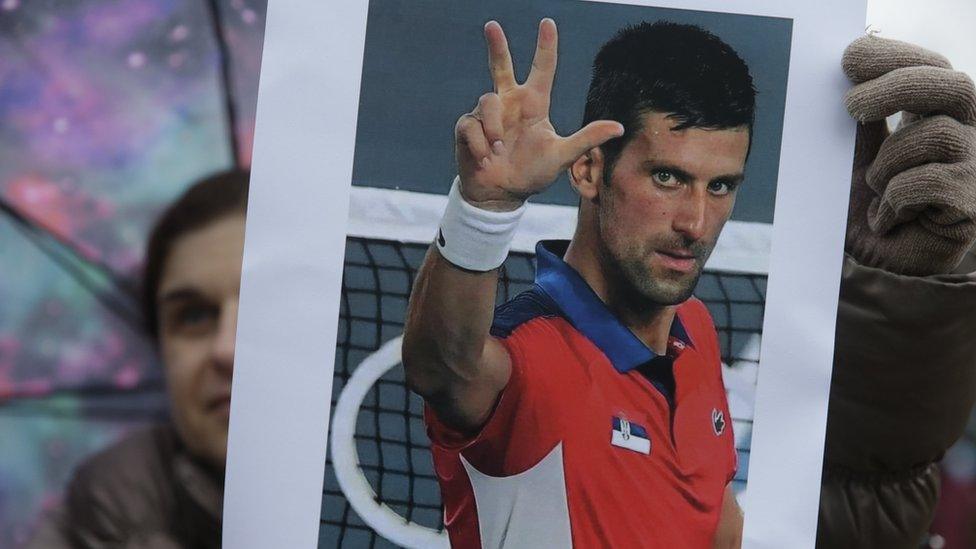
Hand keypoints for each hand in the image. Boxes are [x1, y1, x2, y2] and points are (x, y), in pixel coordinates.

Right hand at [454, 19, 623, 210]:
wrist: (501, 194)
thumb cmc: (532, 173)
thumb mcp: (562, 156)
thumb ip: (587, 139)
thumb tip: (619, 127)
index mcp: (533, 105)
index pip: (542, 69)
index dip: (545, 46)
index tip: (548, 23)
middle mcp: (510, 104)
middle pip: (502, 66)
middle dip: (497, 45)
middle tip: (492, 25)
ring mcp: (487, 115)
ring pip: (487, 101)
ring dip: (493, 130)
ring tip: (499, 152)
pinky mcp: (468, 126)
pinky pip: (472, 126)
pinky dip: (480, 144)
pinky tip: (485, 158)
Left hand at [842, 35, 975, 274]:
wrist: (880, 257)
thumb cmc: (871, 198)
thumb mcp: (859, 152)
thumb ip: (862, 118)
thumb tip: (849, 69)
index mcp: (940, 111)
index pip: (932, 66)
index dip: (896, 56)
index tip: (850, 59)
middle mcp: (967, 131)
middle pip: (952, 85)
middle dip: (897, 87)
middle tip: (851, 105)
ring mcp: (975, 165)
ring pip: (935, 135)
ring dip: (888, 163)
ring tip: (876, 190)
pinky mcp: (972, 202)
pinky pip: (929, 182)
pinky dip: (895, 199)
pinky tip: (888, 216)